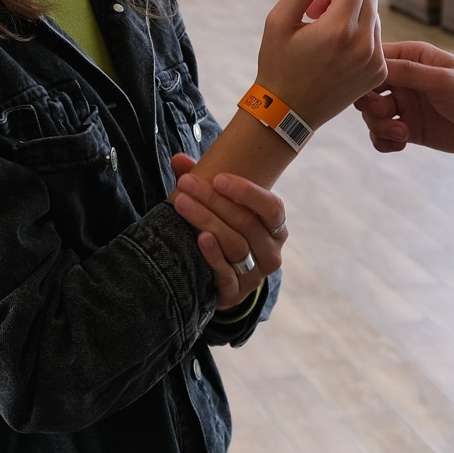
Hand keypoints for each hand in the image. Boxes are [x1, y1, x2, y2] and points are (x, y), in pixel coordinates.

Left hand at [169, 153, 287, 310]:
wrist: (223, 282)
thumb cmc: (225, 233)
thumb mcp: (222, 209)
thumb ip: (204, 183)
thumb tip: (179, 159)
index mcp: (275, 228)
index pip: (271, 207)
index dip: (247, 192)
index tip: (218, 178)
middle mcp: (271, 252)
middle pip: (246, 223)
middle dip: (213, 200)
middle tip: (186, 184)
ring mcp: (256, 275)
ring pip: (234, 245)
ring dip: (206, 221)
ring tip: (181, 204)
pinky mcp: (236, 292)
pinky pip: (227, 274)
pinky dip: (213, 255)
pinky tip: (200, 238)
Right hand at [255, 0, 387, 127]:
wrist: (287, 113)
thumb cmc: (278, 64)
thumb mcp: (278, 20)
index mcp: (338, 30)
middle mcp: (364, 45)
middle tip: (317, 11)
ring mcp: (375, 60)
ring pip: (373, 12)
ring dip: (351, 12)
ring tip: (323, 32)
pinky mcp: (379, 71)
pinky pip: (376, 35)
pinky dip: (358, 33)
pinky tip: (334, 49)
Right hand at [355, 40, 453, 154]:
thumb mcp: (445, 81)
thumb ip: (409, 73)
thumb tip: (373, 66)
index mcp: (413, 57)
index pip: (375, 59)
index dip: (365, 73)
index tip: (370, 89)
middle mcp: (406, 79)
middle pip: (367, 89)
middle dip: (369, 103)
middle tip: (385, 112)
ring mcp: (406, 105)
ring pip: (371, 114)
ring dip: (378, 126)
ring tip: (401, 133)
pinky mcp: (409, 128)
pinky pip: (382, 135)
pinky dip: (384, 141)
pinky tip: (401, 143)